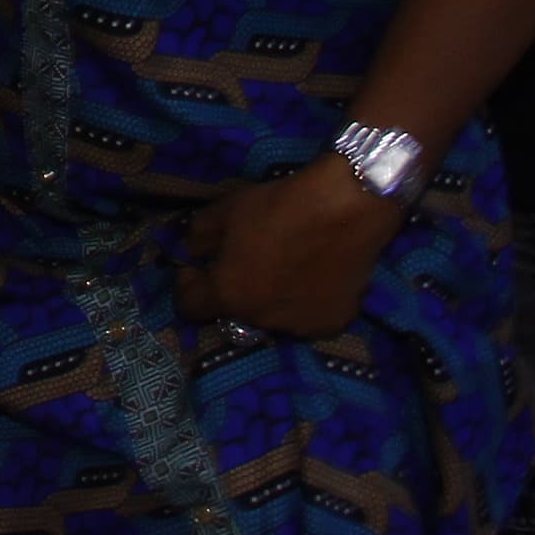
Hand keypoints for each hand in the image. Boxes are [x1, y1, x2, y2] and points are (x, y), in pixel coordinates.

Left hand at [175, 155, 407, 342]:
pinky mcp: (333, 323)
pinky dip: (304, 301)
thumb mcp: (226, 210)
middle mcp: (261, 320)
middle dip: (233, 288)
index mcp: (229, 295)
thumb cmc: (280, 207)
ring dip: (269, 297)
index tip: (195, 267)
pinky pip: (306, 316)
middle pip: (235, 310)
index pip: (190, 307)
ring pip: (272, 316)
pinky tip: (313, 274)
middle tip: (246, 259)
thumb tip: (194, 251)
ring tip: (283, 266)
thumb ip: (200, 236)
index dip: (187, 284)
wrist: (347, 209)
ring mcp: (300, 327)